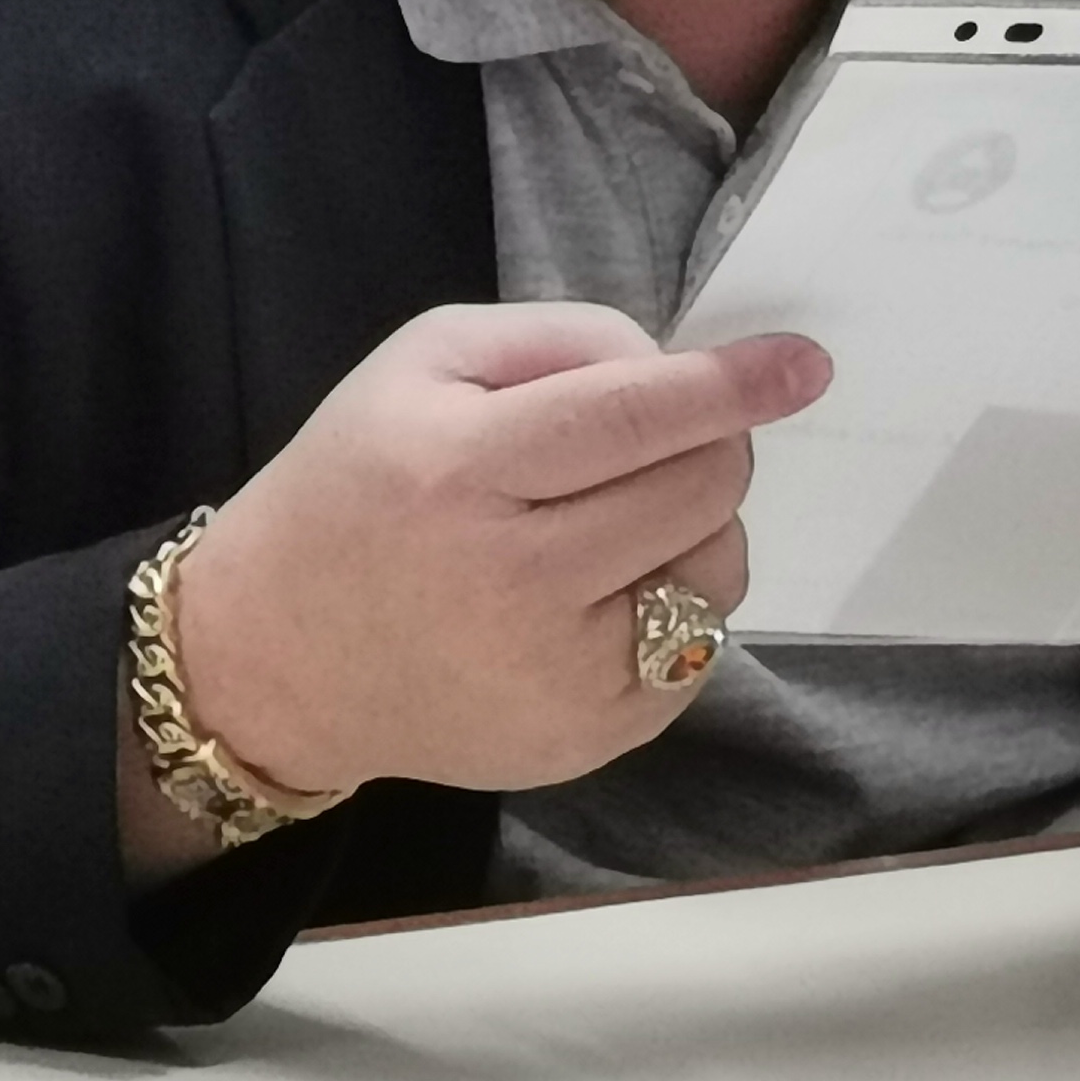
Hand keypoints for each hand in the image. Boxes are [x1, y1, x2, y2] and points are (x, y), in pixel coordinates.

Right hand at [161, 302, 828, 811]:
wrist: (274, 660)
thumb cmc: (355, 488)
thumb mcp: (421, 366)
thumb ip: (557, 340)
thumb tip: (676, 365)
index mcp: (463, 472)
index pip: (633, 418)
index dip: (730, 386)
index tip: (805, 365)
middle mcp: (514, 582)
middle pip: (697, 489)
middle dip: (709, 444)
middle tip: (662, 438)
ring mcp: (556, 676)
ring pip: (715, 571)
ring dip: (696, 526)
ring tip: (614, 521)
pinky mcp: (585, 740)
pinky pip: (696, 649)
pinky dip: (672, 602)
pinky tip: (597, 593)